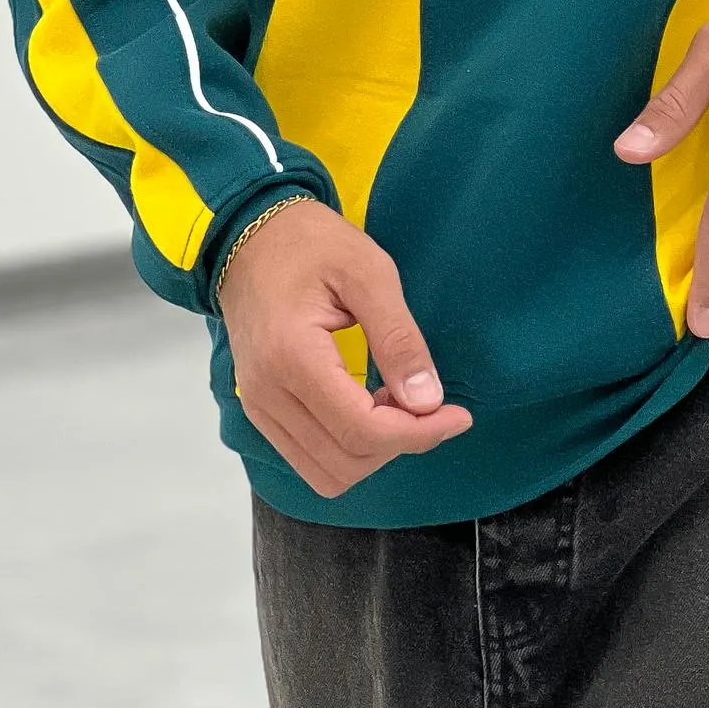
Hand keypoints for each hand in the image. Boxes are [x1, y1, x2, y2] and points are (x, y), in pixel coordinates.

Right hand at [216, 199, 471, 499]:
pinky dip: (347, 447)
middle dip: (400, 442)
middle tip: (431, 403)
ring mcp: (257, 405)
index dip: (418, 432)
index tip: (458, 414)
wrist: (250, 235)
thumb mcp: (369, 273)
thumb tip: (428, 401)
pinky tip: (370, 406)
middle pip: (345, 460)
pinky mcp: (260, 408)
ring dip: (373, 451)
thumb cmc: (313, 244)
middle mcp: (266, 393)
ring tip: (398, 403)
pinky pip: (307, 457)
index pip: (361, 429)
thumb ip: (398, 338)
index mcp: (292, 356)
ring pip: (326, 472)